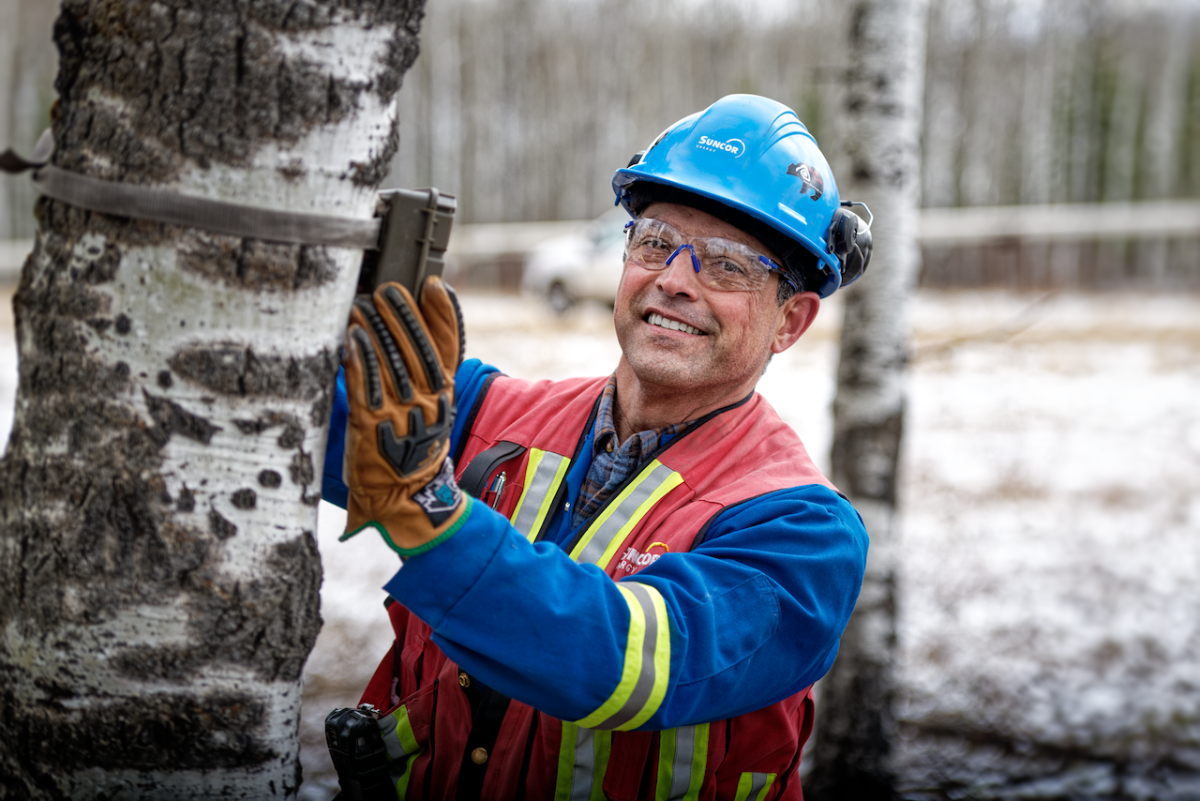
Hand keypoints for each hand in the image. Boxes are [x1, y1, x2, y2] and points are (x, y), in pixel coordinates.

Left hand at [340, 277, 468, 554]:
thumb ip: (431, 371)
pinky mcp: (372, 427)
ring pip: (389, 362)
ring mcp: (400, 413)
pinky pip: (366, 387)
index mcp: (444, 393)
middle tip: (385, 289)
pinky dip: (360, 360)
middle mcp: (426, 400)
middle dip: (400, 314)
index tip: (430, 284)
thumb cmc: (414, 448)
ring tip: (361, 305)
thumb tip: (421, 333)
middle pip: (415, 348)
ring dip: (375, 329)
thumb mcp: (434, 408)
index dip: (442, 313)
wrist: (406, 498)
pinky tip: (352, 339)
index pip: (447, 346)